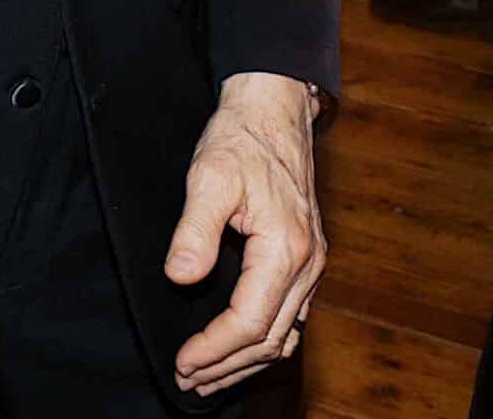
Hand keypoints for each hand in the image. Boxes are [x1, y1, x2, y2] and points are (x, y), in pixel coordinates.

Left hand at [166, 73, 325, 396]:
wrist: (273, 112)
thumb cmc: (241, 141)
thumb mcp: (209, 177)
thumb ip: (194, 230)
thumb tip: (180, 276)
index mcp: (286, 249)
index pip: (249, 321)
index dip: (214, 349)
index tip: (183, 362)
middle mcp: (308, 264)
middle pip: (270, 338)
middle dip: (227, 366)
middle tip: (188, 380)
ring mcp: (311, 263)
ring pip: (285, 333)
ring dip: (246, 361)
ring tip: (208, 376)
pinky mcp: (306, 259)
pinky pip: (290, 315)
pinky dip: (264, 340)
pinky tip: (240, 347)